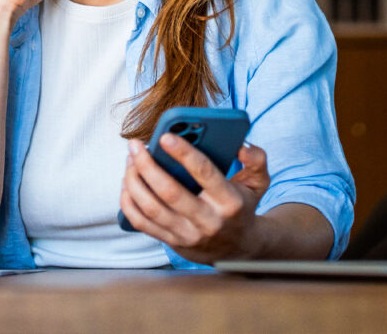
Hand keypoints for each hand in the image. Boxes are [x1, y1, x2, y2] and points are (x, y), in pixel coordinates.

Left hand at [120, 134, 270, 263]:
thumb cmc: (243, 207)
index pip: (205, 173)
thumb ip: (256, 160)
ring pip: (151, 208)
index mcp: (229, 202)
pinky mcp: (172, 243)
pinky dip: (129, 202)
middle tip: (136, 146)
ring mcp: (188, 234)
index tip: (165, 136)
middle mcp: (208, 221)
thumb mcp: (259, 183)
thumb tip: (240, 147)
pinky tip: (127, 184)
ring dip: (134, 182)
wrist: (238, 249)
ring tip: (130, 161)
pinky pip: (142, 223)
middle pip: (170, 192)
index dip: (183, 154)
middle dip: (147, 166)